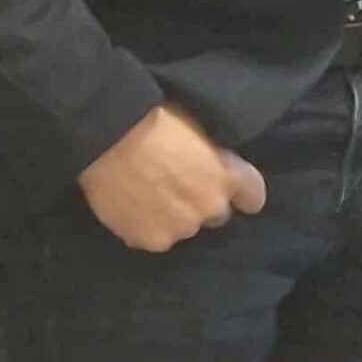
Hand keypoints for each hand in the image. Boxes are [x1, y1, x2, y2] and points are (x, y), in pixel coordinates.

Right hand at [77, 104, 265, 252]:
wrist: (109, 139)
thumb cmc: (154, 121)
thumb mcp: (199, 131)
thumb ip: (213, 159)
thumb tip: (214, 166)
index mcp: (228, 177)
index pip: (252, 197)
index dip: (241, 192)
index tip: (230, 188)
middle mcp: (209, 207)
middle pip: (216, 214)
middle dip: (201, 203)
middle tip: (176, 187)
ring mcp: (179, 228)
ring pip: (183, 227)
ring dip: (173, 217)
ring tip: (149, 197)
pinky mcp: (149, 240)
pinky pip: (153, 237)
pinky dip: (145, 227)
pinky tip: (131, 208)